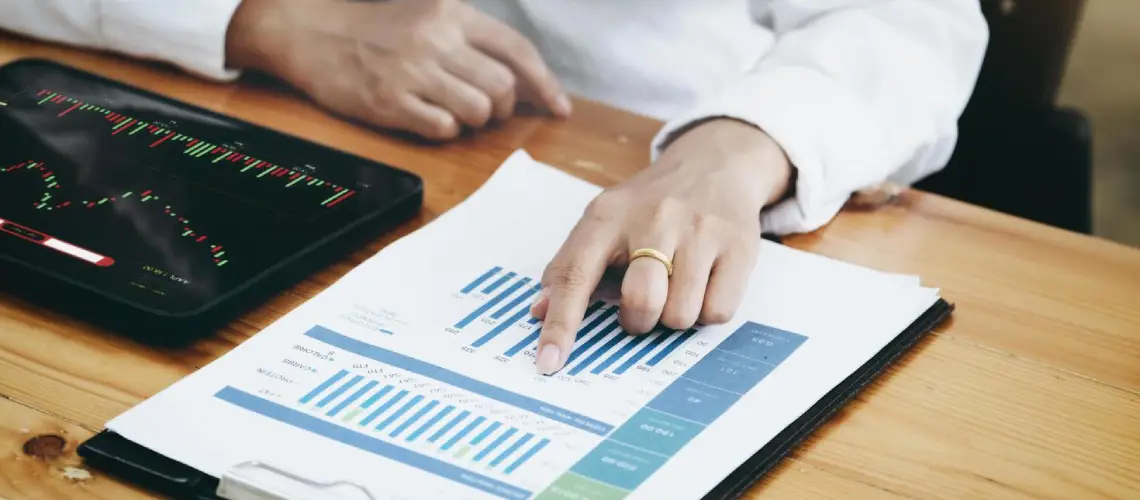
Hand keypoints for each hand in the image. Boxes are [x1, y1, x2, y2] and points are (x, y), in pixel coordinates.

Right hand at [225, 0, 570, 138]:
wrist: (310, 31)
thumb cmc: (374, 26)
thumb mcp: (426, 11)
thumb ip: (470, 37)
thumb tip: (517, 77)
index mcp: (451, 13)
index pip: (516, 50)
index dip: (545, 83)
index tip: (559, 107)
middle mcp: (436, 40)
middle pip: (501, 88)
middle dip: (504, 108)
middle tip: (488, 110)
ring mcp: (412, 73)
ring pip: (477, 112)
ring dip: (476, 121)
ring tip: (456, 112)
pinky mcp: (389, 102)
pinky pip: (442, 129)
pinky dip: (445, 131)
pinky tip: (430, 118)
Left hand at [529, 119, 792, 373]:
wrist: (714, 164)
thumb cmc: (649, 205)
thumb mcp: (604, 220)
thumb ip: (571, 265)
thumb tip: (538, 311)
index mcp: (608, 215)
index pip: (576, 275)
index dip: (561, 323)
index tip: (548, 362)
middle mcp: (654, 218)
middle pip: (641, 302)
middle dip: (638, 320)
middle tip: (642, 304)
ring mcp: (700, 231)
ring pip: (681, 314)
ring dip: (674, 316)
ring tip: (676, 287)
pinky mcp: (738, 245)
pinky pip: (717, 311)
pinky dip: (706, 311)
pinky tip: (704, 283)